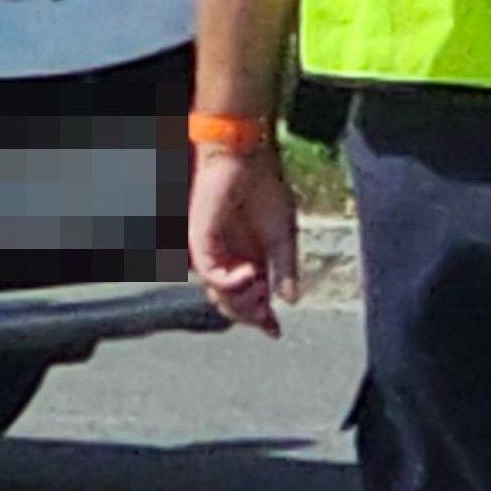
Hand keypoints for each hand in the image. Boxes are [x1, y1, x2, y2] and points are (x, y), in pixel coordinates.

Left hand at [190, 148, 299, 335]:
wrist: (245, 159)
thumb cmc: (264, 188)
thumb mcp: (284, 236)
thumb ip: (286, 269)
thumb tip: (291, 300)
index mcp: (249, 259)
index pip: (249, 299)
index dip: (261, 318)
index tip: (274, 331)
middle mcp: (228, 260)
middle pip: (232, 305)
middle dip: (252, 314)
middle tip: (266, 311)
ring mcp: (213, 254)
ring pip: (219, 296)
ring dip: (243, 301)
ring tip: (261, 289)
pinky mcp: (200, 243)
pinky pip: (211, 276)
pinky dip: (232, 283)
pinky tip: (251, 274)